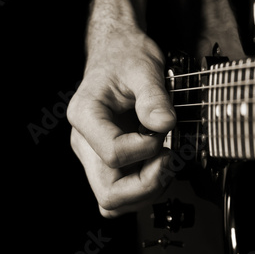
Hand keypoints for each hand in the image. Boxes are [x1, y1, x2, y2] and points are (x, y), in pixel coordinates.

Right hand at [67, 29, 175, 217]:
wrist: (119, 52)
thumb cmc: (125, 57)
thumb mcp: (143, 68)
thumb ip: (154, 96)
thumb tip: (164, 125)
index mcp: (85, 116)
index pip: (112, 154)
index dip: (146, 148)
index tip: (162, 129)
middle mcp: (85, 142)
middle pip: (109, 193)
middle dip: (147, 185)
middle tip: (169, 160)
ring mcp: (96, 155)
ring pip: (114, 201)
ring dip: (148, 190)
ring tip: (166, 160)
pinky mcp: (109, 161)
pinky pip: (122, 192)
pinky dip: (143, 189)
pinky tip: (158, 166)